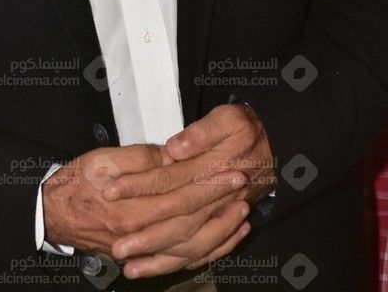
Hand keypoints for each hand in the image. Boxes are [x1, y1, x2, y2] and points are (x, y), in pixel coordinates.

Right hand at [43, 141, 249, 275]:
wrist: (53, 212)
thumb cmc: (78, 181)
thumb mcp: (105, 160)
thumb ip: (141, 160)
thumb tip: (173, 157)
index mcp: (132, 209)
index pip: (181, 197)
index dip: (208, 184)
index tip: (231, 171)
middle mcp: (140, 235)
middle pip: (190, 221)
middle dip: (219, 203)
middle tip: (243, 186)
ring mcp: (141, 251)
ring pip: (190, 246)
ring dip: (220, 229)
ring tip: (243, 212)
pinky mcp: (142, 257)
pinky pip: (180, 260)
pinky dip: (206, 251)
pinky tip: (225, 239)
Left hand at [103, 104, 274, 276]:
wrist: (277, 147)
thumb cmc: (247, 129)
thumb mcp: (229, 119)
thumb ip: (201, 133)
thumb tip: (175, 149)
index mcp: (210, 171)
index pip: (167, 181)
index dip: (138, 187)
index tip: (110, 192)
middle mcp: (214, 200)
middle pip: (175, 221)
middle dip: (145, 236)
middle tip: (116, 248)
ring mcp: (220, 216)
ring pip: (188, 244)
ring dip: (159, 258)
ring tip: (131, 268)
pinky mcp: (222, 225)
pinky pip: (203, 252)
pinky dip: (181, 263)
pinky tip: (160, 268)